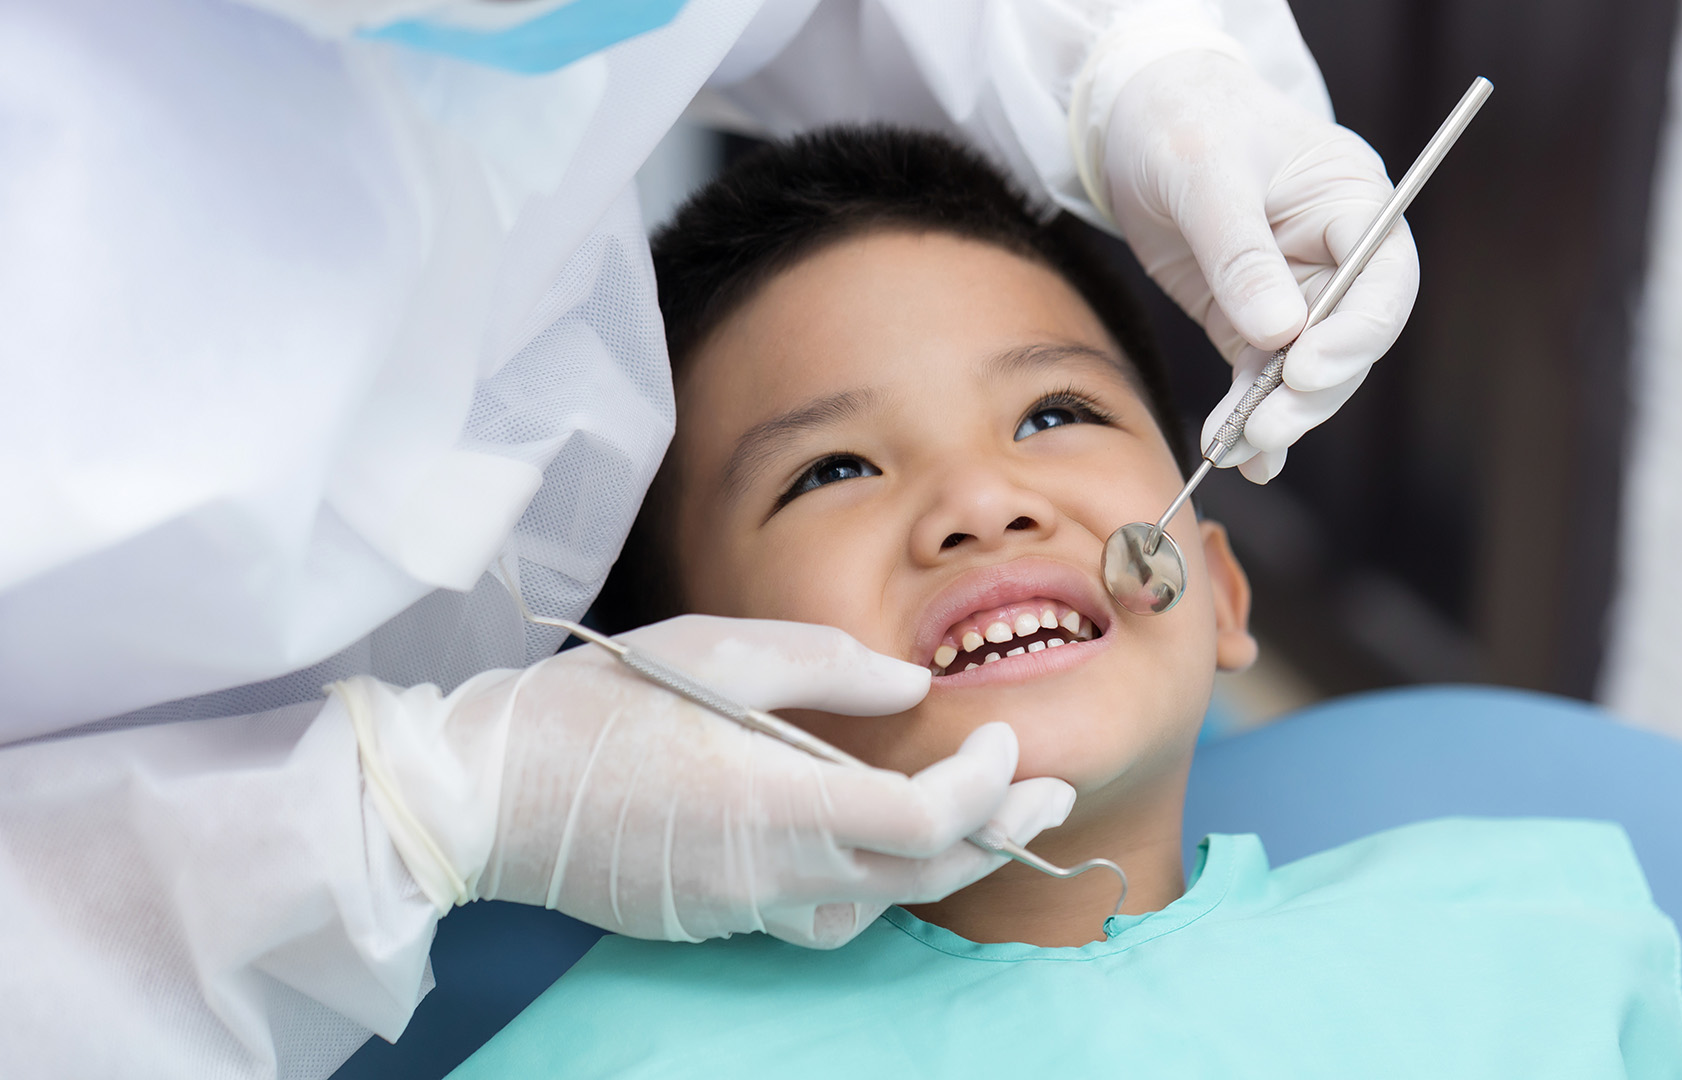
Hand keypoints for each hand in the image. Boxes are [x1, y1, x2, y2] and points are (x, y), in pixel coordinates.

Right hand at [456, 616, 1071, 947]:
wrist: (484, 795)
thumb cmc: (594, 708)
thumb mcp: (715, 651)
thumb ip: (828, 669)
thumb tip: (913, 690)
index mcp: (777, 802)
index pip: (924, 823)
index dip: (986, 786)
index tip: (1007, 738)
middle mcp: (771, 873)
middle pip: (922, 876)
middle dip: (1002, 832)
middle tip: (1051, 790)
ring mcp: (742, 906)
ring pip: (877, 906)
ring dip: (942, 865)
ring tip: (983, 815)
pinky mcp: (715, 916)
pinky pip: (821, 914)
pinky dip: (872, 882)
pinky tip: (878, 843)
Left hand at [1100, 50, 1418, 481]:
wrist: (1136, 120)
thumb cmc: (1183, 121)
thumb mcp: (1205, 173)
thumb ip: (1241, 253)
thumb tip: (1279, 334)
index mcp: (1352, 202)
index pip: (1383, 280)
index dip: (1356, 333)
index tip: (1306, 368)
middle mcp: (1336, 256)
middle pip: (1349, 341)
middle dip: (1310, 391)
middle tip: (1266, 428)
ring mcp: (1295, 294)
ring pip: (1304, 372)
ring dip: (1275, 415)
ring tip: (1235, 449)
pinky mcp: (1249, 322)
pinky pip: (1260, 378)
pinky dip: (1248, 417)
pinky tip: (1235, 453)